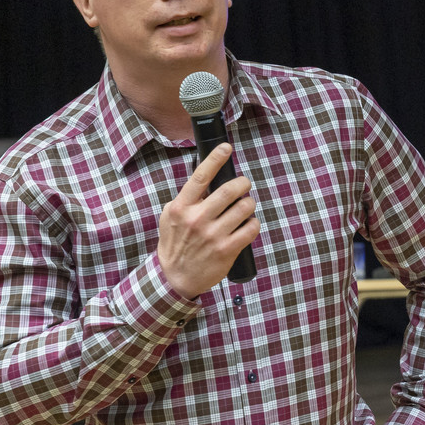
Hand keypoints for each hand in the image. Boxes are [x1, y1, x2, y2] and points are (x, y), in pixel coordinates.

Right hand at [158, 143, 258, 297]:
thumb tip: (206, 179)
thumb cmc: (175, 243)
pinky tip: (249, 224)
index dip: (215, 159)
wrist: (176, 277)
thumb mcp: (171, 217)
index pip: (200, 177)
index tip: (227, 147)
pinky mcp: (227, 250)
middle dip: (242, 183)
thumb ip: (186, 199)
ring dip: (249, 204)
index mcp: (181, 207)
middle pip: (229, 190)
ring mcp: (213, 235)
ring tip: (246, 207)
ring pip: (244, 208)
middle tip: (244, 185)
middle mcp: (197, 219)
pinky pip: (251, 228)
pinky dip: (254, 223)